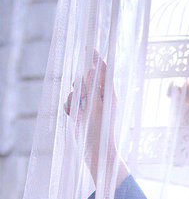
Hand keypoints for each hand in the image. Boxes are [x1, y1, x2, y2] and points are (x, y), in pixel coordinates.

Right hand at [63, 50, 126, 185]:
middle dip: (80, 84)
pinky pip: (70, 102)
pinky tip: (72, 117)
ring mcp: (90, 106)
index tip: (89, 46)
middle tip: (82, 96)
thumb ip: (93, 87)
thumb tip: (90, 69)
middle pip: (86, 78)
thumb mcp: (97, 106)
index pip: (103, 71)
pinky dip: (69, 107)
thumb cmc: (101, 131)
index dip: (96, 59)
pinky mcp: (81, 113)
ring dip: (74, 97)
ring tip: (78, 110)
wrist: (96, 152)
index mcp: (109, 95)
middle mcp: (100, 98)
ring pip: (76, 90)